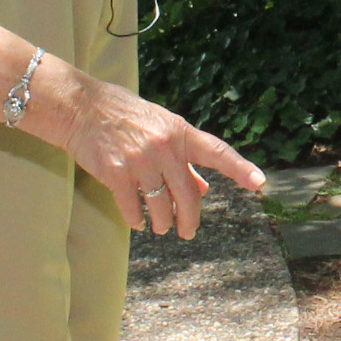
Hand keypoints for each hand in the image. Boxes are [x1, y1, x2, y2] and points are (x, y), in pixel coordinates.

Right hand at [29, 71, 265, 236]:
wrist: (80, 108)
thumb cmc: (123, 116)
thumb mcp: (160, 127)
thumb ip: (183, 158)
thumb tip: (204, 188)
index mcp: (179, 132)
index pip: (216, 151)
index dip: (239, 167)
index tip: (259, 183)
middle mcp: (164, 147)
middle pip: (188, 193)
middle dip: (190, 218)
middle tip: (188, 232)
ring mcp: (140, 161)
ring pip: (161, 205)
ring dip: (163, 222)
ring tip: (161, 228)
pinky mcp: (116, 173)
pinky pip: (133, 207)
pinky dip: (137, 219)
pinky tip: (139, 222)